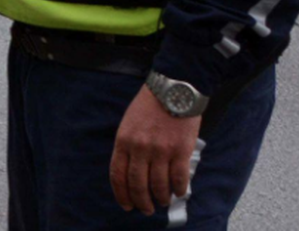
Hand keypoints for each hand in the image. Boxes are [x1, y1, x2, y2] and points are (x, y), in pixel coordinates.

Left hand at [110, 85, 201, 215]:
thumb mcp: (128, 123)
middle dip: (141, 201)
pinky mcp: (180, 150)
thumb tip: (131, 171)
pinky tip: (179, 192)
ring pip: (158, 184)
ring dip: (160, 197)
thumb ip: (128, 146)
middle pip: (137, 184)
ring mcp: (160, 150)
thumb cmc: (150, 105)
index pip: (118, 175)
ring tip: (163, 201)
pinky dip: (179, 189)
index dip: (121, 194)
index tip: (126, 205)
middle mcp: (140, 148)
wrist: (174, 89)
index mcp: (123, 141)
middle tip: (146, 209)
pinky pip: (179, 178)